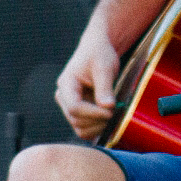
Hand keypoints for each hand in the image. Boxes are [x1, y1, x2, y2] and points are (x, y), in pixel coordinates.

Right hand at [55, 23, 120, 141]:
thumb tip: (107, 107)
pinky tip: (109, 121)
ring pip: (80, 128)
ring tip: (114, 116)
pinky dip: (97, 129)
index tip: (111, 111)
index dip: (93, 113)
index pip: (74, 107)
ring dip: (98, 127)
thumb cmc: (98, 54)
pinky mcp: (79, 112)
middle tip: (116, 113)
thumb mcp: (104, 67)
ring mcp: (70, 106)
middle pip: (76, 120)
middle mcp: (64, 97)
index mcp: (66, 84)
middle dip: (97, 121)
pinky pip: (85, 129)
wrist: (97, 51)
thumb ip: (104, 87)